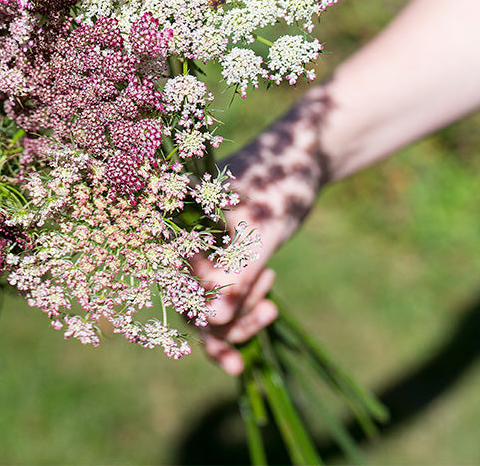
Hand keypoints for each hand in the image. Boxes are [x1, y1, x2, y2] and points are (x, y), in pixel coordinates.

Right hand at [193, 89, 332, 373]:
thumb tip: (215, 320)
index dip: (198, 305)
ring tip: (271, 311)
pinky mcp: (222, 260)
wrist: (304, 159)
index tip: (229, 319)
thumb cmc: (280, 183)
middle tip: (267, 312)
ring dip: (236, 318)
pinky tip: (269, 311)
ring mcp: (202, 250)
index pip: (175, 276)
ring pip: (206, 305)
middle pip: (188, 298)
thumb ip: (237, 274)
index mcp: (180, 221)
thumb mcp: (262, 231)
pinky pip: (223, 299)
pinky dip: (242, 314)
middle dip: (223, 318)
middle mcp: (183, 237)